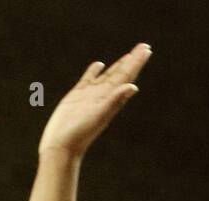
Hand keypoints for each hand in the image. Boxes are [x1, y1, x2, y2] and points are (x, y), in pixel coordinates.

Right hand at [38, 43, 150, 157]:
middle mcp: (103, 95)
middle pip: (121, 74)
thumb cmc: (81, 133)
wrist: (62, 145)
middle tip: (144, 47)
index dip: (136, 63)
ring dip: (118, 65)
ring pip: (107, 75)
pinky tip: (99, 64)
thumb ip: (115, 100)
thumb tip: (133, 86)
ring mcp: (90, 95)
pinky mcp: (76, 95)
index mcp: (110, 98)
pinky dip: (94, 71)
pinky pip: (88, 79)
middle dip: (132, 61)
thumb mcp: (99, 115)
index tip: (146, 50)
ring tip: (129, 55)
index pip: (126, 76)